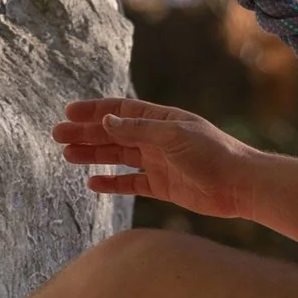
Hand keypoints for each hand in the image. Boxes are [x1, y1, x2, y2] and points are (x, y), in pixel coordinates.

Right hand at [54, 98, 259, 217]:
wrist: (240, 185)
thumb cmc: (213, 153)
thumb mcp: (173, 136)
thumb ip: (139, 129)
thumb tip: (106, 120)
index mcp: (161, 120)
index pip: (120, 111)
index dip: (94, 111)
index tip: (68, 112)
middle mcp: (157, 139)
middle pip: (114, 134)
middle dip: (86, 134)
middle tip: (57, 136)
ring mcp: (159, 163)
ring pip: (119, 157)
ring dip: (93, 155)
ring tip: (67, 155)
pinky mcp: (163, 187)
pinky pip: (131, 183)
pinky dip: (112, 182)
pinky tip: (93, 181)